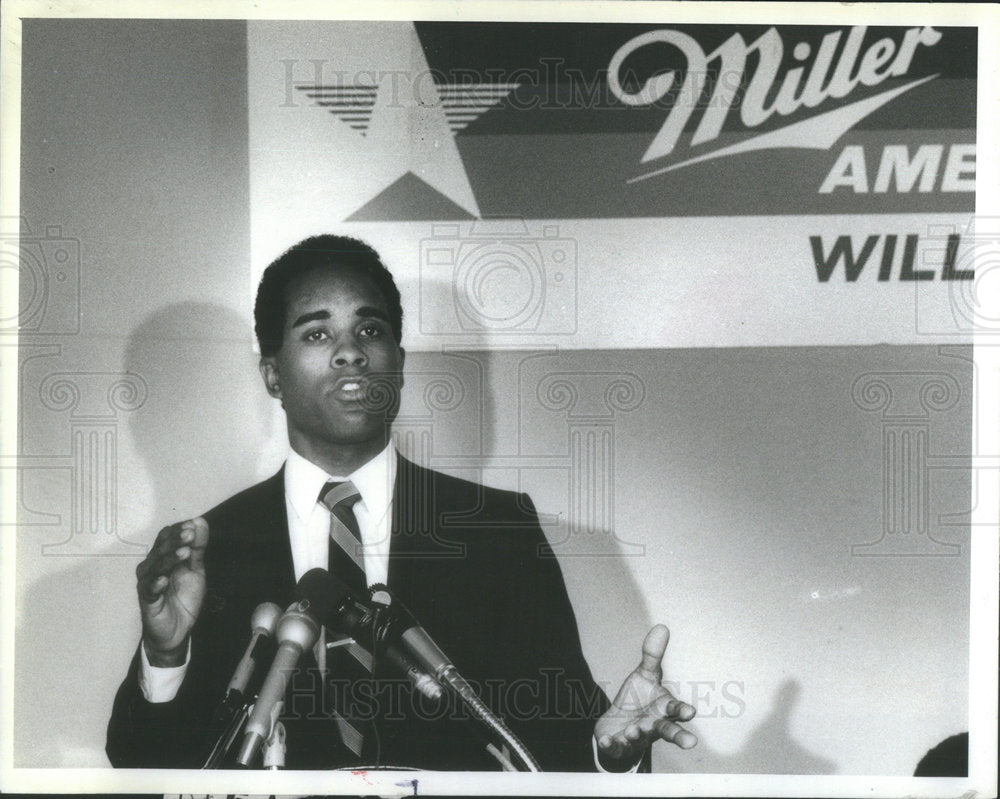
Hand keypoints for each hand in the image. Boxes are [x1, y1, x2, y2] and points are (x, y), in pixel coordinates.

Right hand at [135, 517, 208, 666]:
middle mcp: (152, 567)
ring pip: (155, 567)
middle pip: (161, 549)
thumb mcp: (195, 570)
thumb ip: (197, 548)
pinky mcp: (147, 601)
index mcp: (163, 557)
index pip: (167, 537)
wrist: (177, 630)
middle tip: (190, 534)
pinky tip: (163, 580)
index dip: (179, 530)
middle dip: (176, 541)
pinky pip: (149, 590)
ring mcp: (148, 583)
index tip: (194, 525)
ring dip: (170, 559)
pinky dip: (156, 584)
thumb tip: (200, 522)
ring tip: (184, 552)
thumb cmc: (183, 597)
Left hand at [594, 624, 696, 768]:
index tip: (690, 712)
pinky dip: (612, 745)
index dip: (682, 710)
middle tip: (691, 742)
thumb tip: (662, 626)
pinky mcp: (620, 745)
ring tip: (633, 730)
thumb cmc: (638, 699)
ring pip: (642, 739)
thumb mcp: (645, 675)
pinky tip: (607, 740)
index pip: (675, 709)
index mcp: (662, 708)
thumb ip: (652, 654)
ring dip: (638, 734)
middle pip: (669, 731)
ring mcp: (638, 737)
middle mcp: (654, 725)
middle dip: (679, 736)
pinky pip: (616, 747)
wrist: (618, 725)